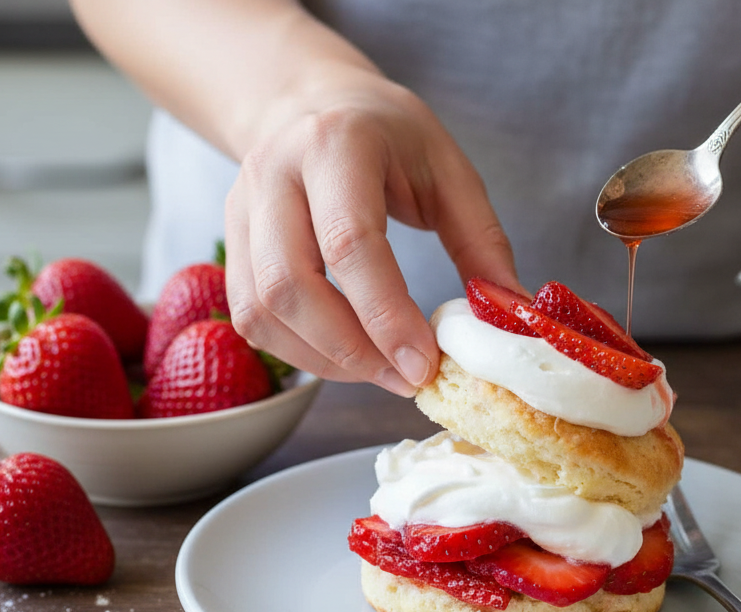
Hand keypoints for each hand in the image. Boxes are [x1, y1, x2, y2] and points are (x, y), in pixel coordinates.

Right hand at [224, 64, 520, 396]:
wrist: (313, 104)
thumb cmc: (389, 138)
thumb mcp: (449, 171)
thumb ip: (482, 243)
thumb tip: (511, 315)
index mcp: (336, 144)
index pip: (349, 243)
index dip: (385, 315)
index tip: (424, 364)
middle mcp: (274, 173)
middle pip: (291, 285)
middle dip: (352, 350)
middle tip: (406, 379)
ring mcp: (241, 210)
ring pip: (262, 310)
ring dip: (325, 360)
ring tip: (382, 371)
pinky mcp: (230, 243)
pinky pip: (251, 317)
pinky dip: (299, 352)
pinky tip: (346, 356)